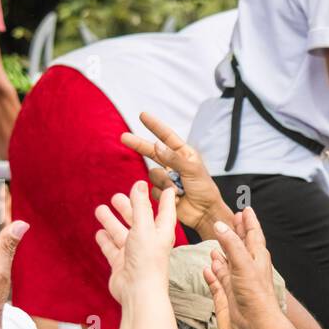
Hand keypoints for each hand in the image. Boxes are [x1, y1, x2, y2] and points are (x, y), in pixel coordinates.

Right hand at [94, 181, 175, 305]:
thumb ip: (140, 206)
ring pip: (121, 233)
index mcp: (161, 232)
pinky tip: (99, 233)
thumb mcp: (144, 227)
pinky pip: (111, 249)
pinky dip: (105, 240)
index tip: (168, 188)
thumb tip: (140, 184)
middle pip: (138, 220)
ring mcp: (134, 253)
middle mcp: (148, 241)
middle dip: (128, 208)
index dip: (166, 200)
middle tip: (117, 197)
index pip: (165, 211)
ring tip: (100, 210)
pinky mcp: (121, 263)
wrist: (138, 292)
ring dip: (111, 222)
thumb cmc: (148, 262)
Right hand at [122, 113, 228, 235]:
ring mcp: (166, 177)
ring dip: (165, 183)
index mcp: (183, 154)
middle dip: (138, 145)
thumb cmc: (204, 189)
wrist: (205, 212)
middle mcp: (173, 163)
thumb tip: (156, 145)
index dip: (154, 126)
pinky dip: (164, 194)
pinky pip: (154, 189)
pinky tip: (177, 199)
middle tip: (124, 137)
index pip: (166, 136)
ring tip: (179, 191)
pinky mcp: (161, 192)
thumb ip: (174, 158)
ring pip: (154, 174)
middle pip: (151, 151)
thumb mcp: (192, 170)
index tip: (143, 115)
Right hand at [205, 208, 277, 328]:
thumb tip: (220, 226)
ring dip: (222, 255)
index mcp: (257, 260)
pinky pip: (217, 284)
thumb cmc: (256, 298)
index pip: (253, 235)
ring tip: (215, 246)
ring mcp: (236, 286)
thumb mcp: (244, 264)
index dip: (249, 222)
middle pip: (240, 248)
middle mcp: (247, 271)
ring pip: (228, 266)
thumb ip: (232, 244)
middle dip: (235, 234)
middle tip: (231, 221)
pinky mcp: (226, 300)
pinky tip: (207, 270)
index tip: (245, 209)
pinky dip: (212, 276)